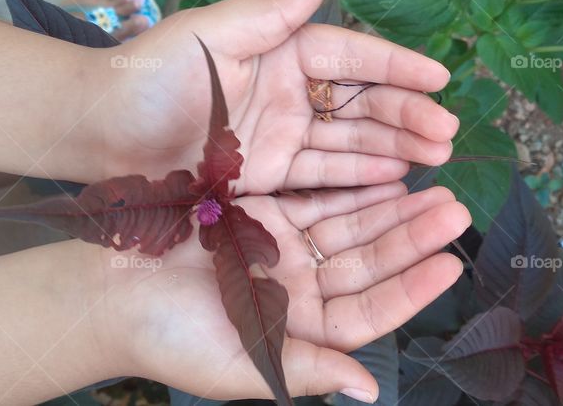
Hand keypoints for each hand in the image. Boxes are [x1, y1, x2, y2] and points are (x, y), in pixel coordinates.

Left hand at [81, 0, 457, 194]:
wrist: (101, 136)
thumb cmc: (150, 77)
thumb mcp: (209, 36)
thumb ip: (270, 13)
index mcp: (278, 49)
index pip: (349, 57)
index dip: (395, 67)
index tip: (439, 79)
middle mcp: (288, 91)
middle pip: (360, 103)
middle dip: (406, 115)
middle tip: (446, 133)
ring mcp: (281, 135)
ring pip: (350, 140)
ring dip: (394, 148)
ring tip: (436, 157)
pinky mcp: (269, 174)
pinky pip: (323, 174)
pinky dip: (360, 176)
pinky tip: (395, 179)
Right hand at [92, 183, 469, 400]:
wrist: (107, 290)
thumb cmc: (166, 336)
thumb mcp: (238, 364)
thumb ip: (304, 371)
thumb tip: (367, 391)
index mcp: (298, 333)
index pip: (368, 311)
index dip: (409, 289)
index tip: (449, 264)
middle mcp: (299, 294)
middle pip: (368, 264)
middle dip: (411, 239)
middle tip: (455, 211)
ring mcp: (283, 254)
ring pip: (349, 229)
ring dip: (390, 211)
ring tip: (434, 189)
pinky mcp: (262, 218)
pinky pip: (317, 201)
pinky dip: (350, 190)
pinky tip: (385, 177)